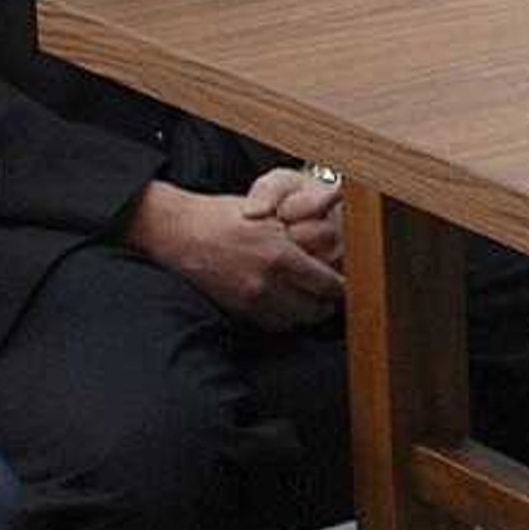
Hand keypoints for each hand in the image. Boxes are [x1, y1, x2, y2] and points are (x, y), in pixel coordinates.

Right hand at [124, 179, 343, 328]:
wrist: (178, 232)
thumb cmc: (223, 216)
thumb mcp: (270, 210)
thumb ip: (303, 219)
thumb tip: (335, 205)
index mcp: (280, 254)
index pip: (327, 283)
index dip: (342, 286)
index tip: (350, 284)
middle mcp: (267, 282)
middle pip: (315, 308)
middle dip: (328, 302)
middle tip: (335, 294)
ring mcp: (250, 299)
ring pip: (295, 320)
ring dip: (308, 313)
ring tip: (315, 302)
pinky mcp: (236, 309)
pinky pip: (272, 324)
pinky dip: (285, 319)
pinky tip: (289, 306)